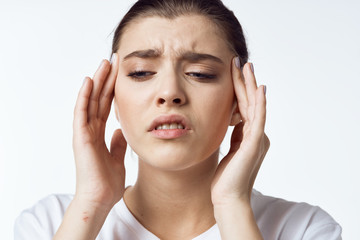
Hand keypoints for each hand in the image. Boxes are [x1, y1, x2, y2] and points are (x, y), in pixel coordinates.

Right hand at [72, 53, 126, 208]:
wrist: (100, 198)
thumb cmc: (107, 181)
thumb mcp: (117, 157)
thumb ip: (118, 143)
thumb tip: (121, 130)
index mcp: (99, 134)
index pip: (107, 105)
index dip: (113, 89)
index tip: (120, 73)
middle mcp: (91, 130)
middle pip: (99, 99)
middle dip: (107, 79)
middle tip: (113, 60)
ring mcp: (84, 132)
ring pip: (90, 101)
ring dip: (97, 81)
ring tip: (104, 63)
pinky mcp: (80, 137)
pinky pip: (82, 113)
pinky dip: (84, 97)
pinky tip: (89, 82)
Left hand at [211, 59, 269, 205]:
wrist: (227, 198)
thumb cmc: (225, 178)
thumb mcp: (229, 150)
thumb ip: (234, 135)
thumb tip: (233, 120)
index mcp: (250, 136)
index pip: (244, 106)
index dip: (239, 89)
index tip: (233, 72)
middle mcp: (257, 135)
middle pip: (250, 102)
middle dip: (245, 81)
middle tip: (240, 61)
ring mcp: (257, 139)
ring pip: (254, 106)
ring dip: (251, 85)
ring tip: (247, 66)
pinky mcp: (255, 144)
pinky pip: (258, 119)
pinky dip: (259, 103)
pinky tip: (259, 88)